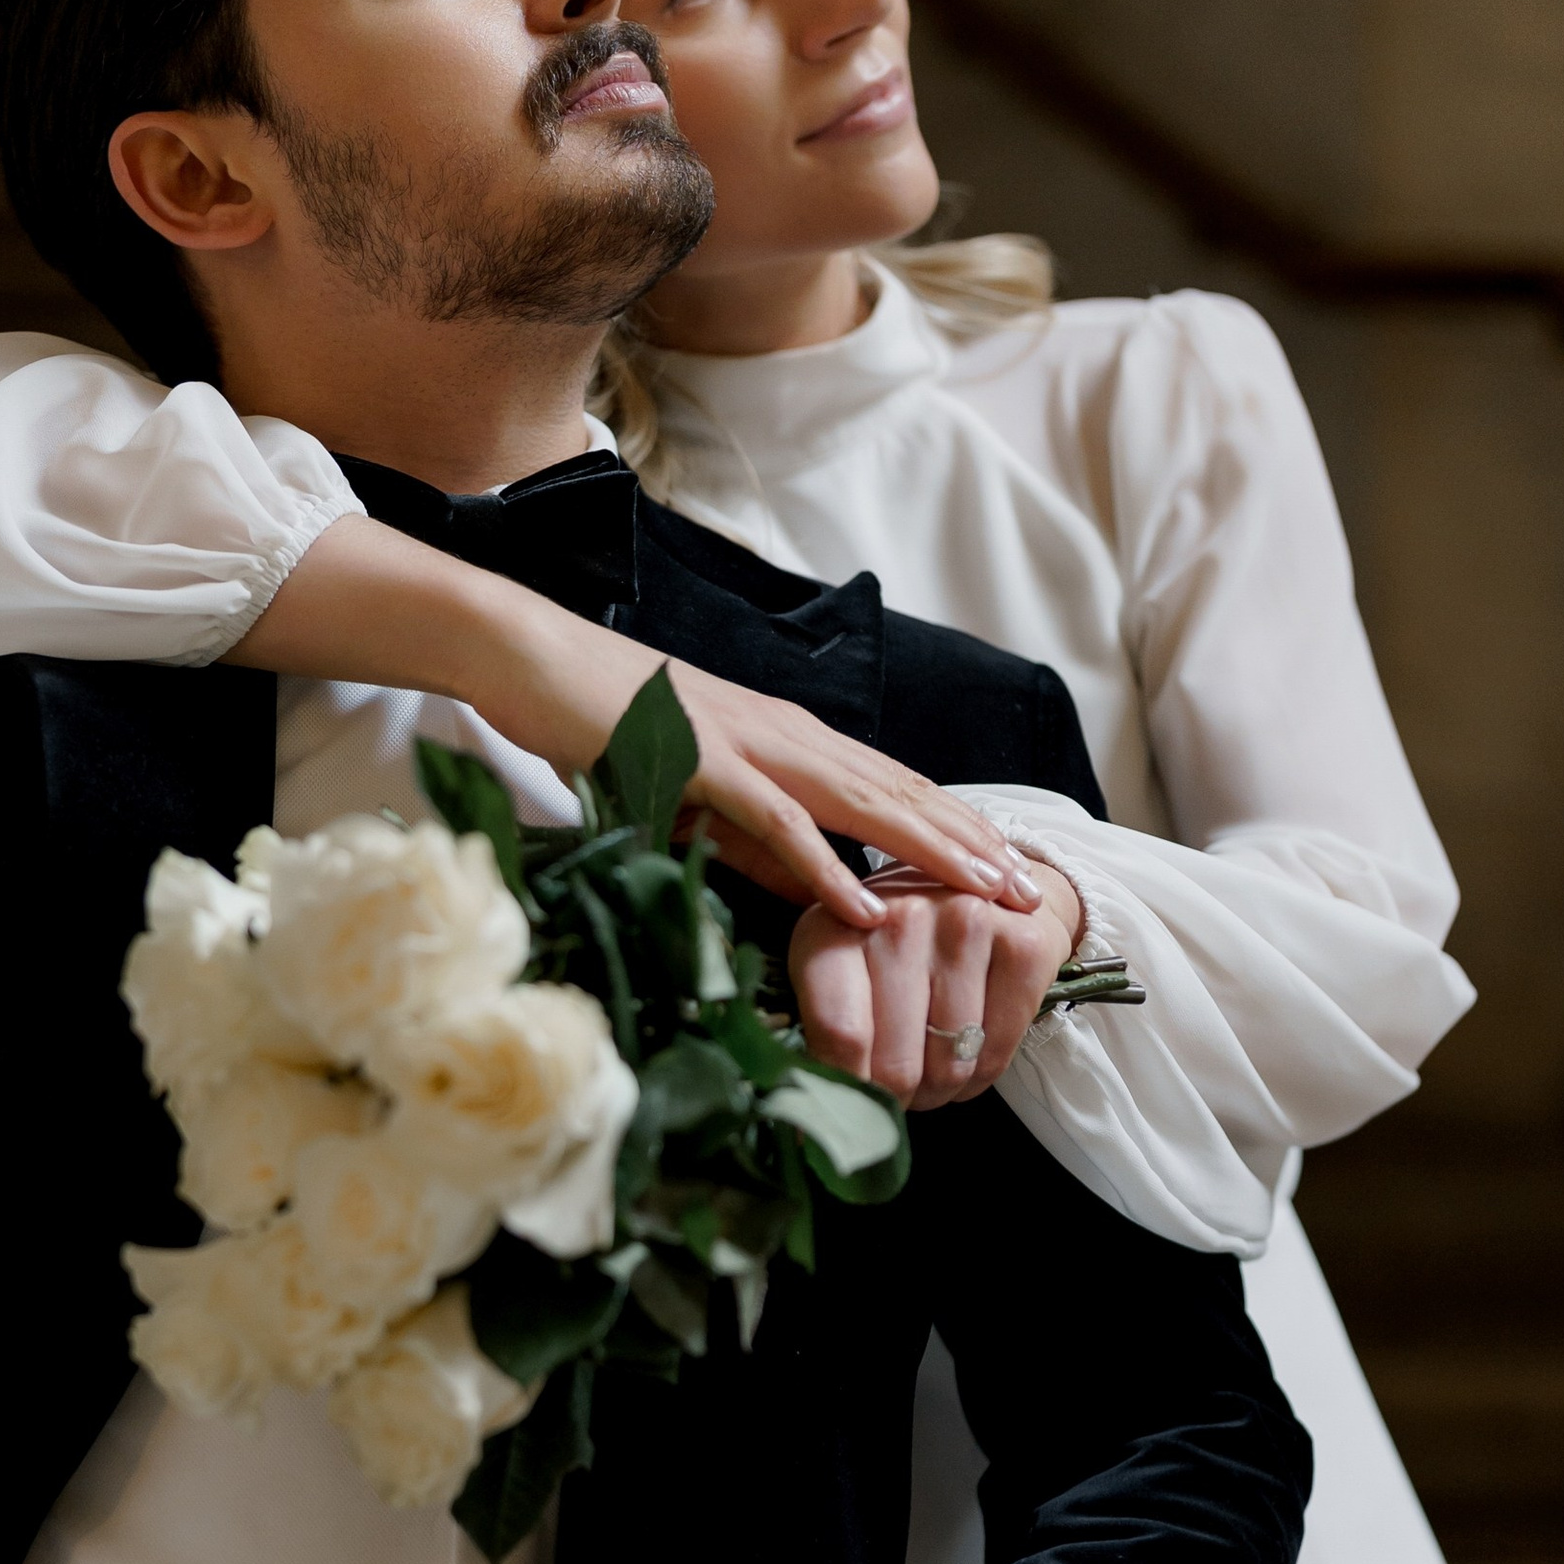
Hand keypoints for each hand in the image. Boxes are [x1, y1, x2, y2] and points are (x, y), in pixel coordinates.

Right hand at [497, 607, 1047, 928]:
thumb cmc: (606, 723)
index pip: (892, 785)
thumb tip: (816, 895)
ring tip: (985, 895)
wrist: (532, 658)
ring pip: (861, 802)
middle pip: (899, 793)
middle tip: (1031, 891)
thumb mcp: (695, 795)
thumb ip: (755, 845)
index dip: (955, 826)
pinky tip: (866, 906)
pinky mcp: (701, 763)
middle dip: (969, 844)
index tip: (1008, 867)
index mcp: (787, 738)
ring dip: (929, 852)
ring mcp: (747, 745)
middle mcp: (785, 734)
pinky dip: (823, 867)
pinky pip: (775, 824)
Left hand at [788, 858, 1079, 1108]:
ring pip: (949, 1066)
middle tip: (898, 1096)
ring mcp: (969, 923)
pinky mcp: (1025, 944)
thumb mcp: (840, 970)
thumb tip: (818, 1120)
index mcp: (837, 925)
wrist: (983, 884)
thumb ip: (825, 1031)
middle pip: (895, 1062)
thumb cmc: (895, 943)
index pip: (840, 1033)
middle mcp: (901, 916)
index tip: (850, 1112)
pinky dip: (981, 1077)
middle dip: (897, 1100)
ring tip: (931, 1076)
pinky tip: (968, 1061)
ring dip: (940, 1092)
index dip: (848, 1091)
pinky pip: (998, 1052)